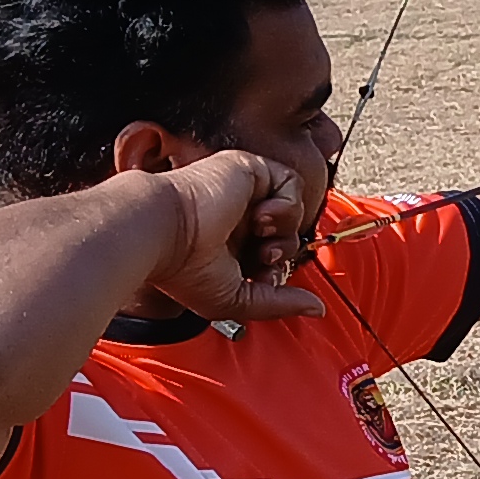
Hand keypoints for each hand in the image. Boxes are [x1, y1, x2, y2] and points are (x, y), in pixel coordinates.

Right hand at [147, 151, 327, 324]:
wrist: (161, 233)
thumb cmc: (183, 268)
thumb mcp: (236, 299)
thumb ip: (279, 303)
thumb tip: (318, 309)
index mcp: (229, 243)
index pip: (274, 255)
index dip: (277, 270)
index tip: (261, 279)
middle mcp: (237, 217)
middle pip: (288, 234)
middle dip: (283, 252)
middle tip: (261, 258)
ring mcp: (244, 193)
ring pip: (294, 209)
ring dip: (285, 229)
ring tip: (258, 234)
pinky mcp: (249, 169)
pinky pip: (292, 183)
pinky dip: (286, 205)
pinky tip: (260, 216)